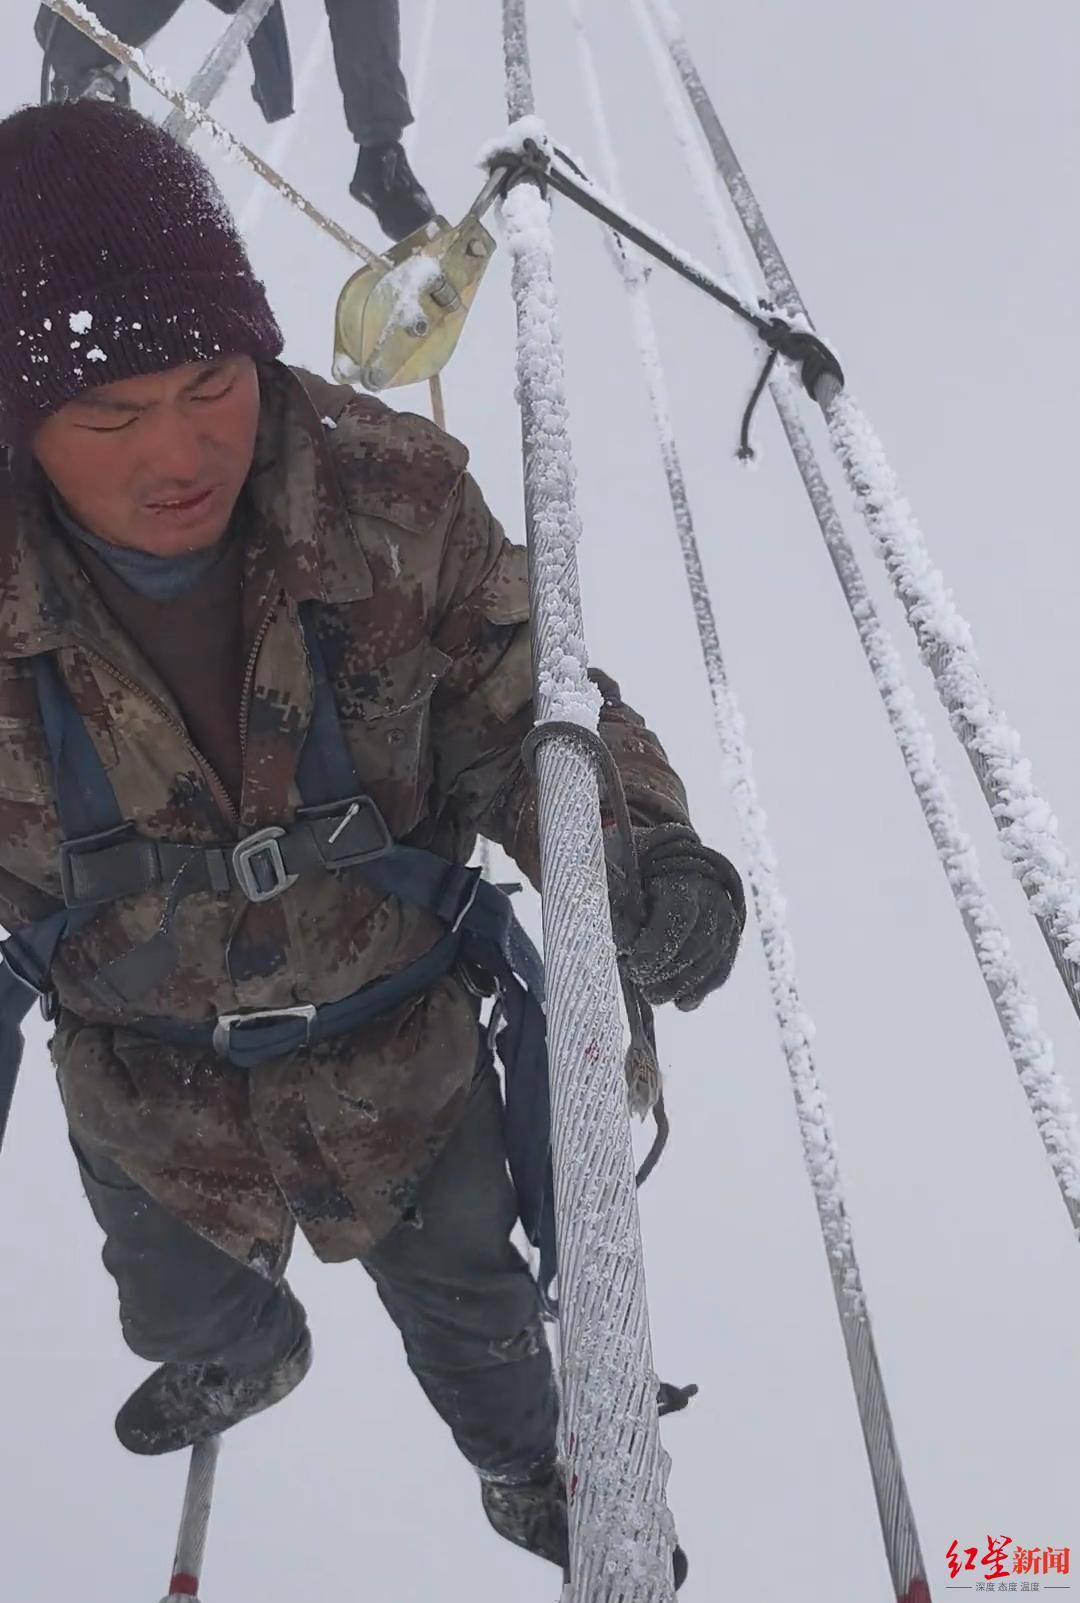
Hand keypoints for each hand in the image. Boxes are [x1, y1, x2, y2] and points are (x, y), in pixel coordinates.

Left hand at [606, 823, 745, 1011]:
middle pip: (694, 946)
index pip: (679, 917)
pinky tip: (681, 1003)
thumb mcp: (626, 877)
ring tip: (651, 994)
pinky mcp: (731, 942)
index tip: (631, 964)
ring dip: (678, 986)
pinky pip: (719, 972)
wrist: (681, 868)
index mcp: (685, 880)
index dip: (654, 947)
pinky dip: (699, 991)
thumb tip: (620, 942)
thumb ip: (621, 904)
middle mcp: (713, 901)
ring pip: (708, 964)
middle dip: (663, 972)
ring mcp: (727, 922)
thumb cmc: (644, 873)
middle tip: (637, 980)